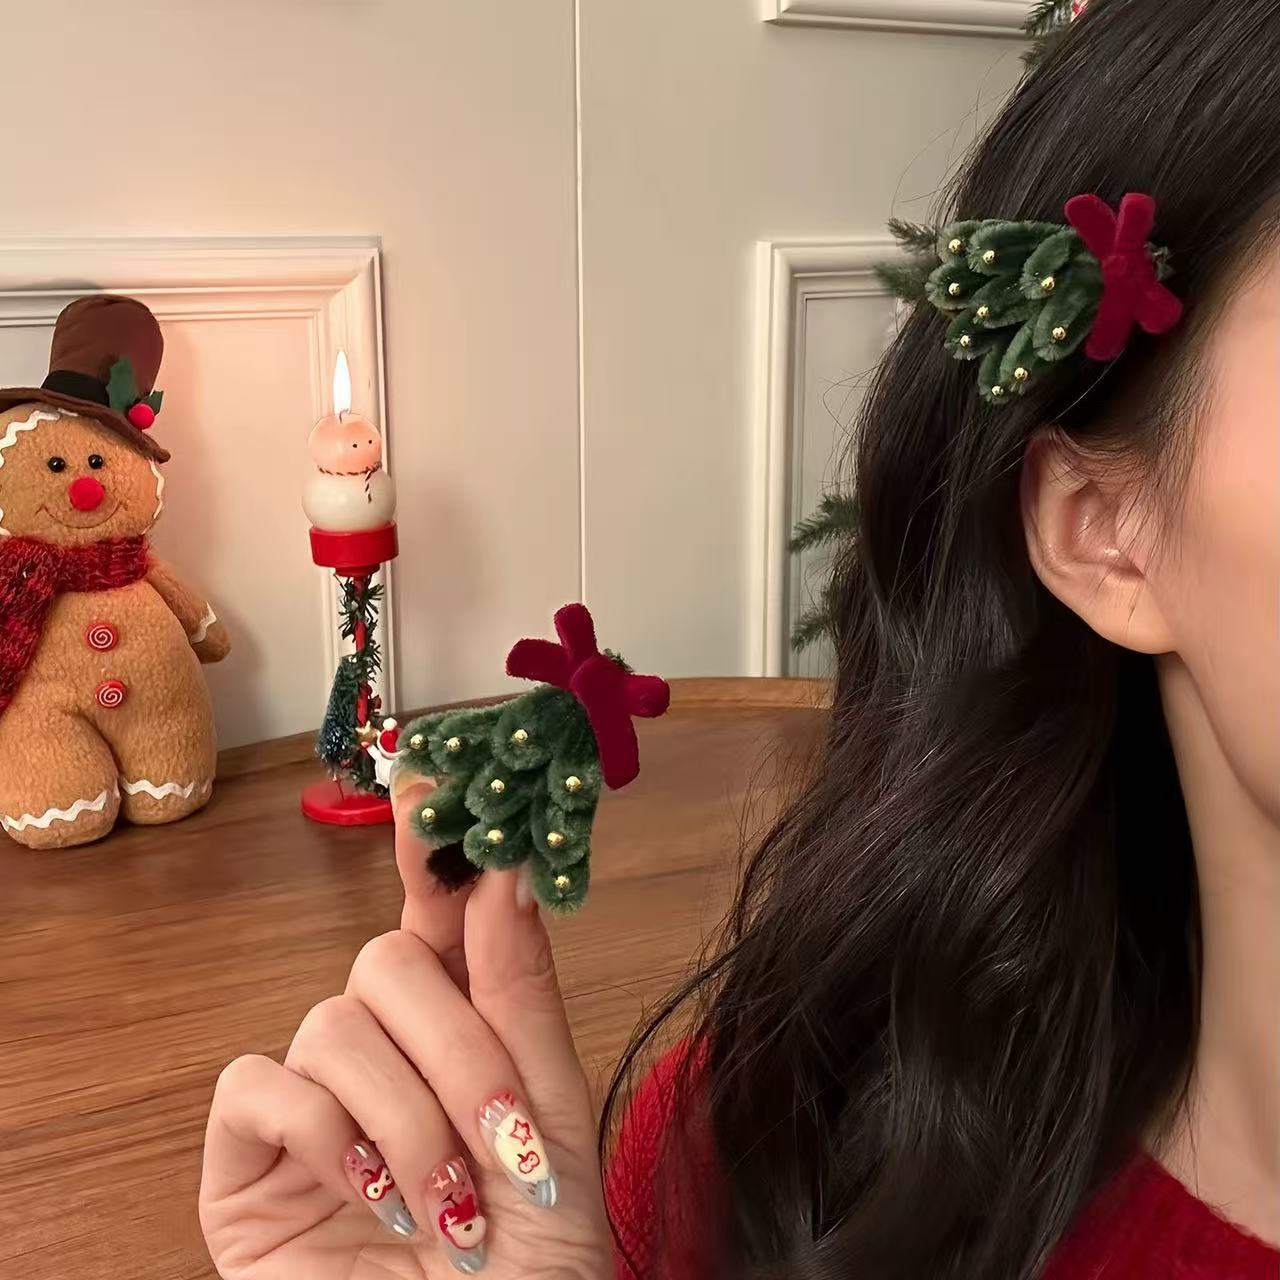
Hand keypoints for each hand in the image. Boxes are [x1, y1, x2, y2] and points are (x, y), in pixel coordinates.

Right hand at [198, 767, 613, 1278]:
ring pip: (331, 1023)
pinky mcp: (246, 1161)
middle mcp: (379, 1051)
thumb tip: (503, 868)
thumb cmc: (532, 1255)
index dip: (431, 844)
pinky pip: (261, 1085)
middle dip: (460, 1047)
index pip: (436, 914)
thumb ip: (521, 993)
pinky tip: (372, 1197)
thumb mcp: (553, 1118)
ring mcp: (309, 1104)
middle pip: (385, 962)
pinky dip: (329, 1138)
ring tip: (446, 1202)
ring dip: (408, 1115)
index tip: (434, 770)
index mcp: (459, 1028)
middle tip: (507, 1138)